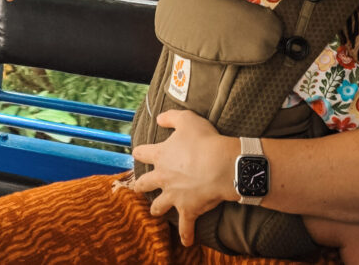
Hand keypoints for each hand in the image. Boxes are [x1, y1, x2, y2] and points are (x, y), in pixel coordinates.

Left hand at [131, 110, 237, 246]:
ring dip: (157, 208)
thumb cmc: (205, 140)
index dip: (140, 152)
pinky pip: (185, 226)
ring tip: (156, 211)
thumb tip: (158, 118)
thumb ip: (171, 117)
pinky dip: (186, 234)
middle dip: (141, 185)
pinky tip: (186, 241)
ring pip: (158, 206)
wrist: (220, 165)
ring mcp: (174, 195)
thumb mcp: (187, 120)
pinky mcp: (188, 209)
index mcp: (161, 155)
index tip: (138, 153)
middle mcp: (163, 177)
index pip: (142, 153)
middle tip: (139, 187)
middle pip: (144, 183)